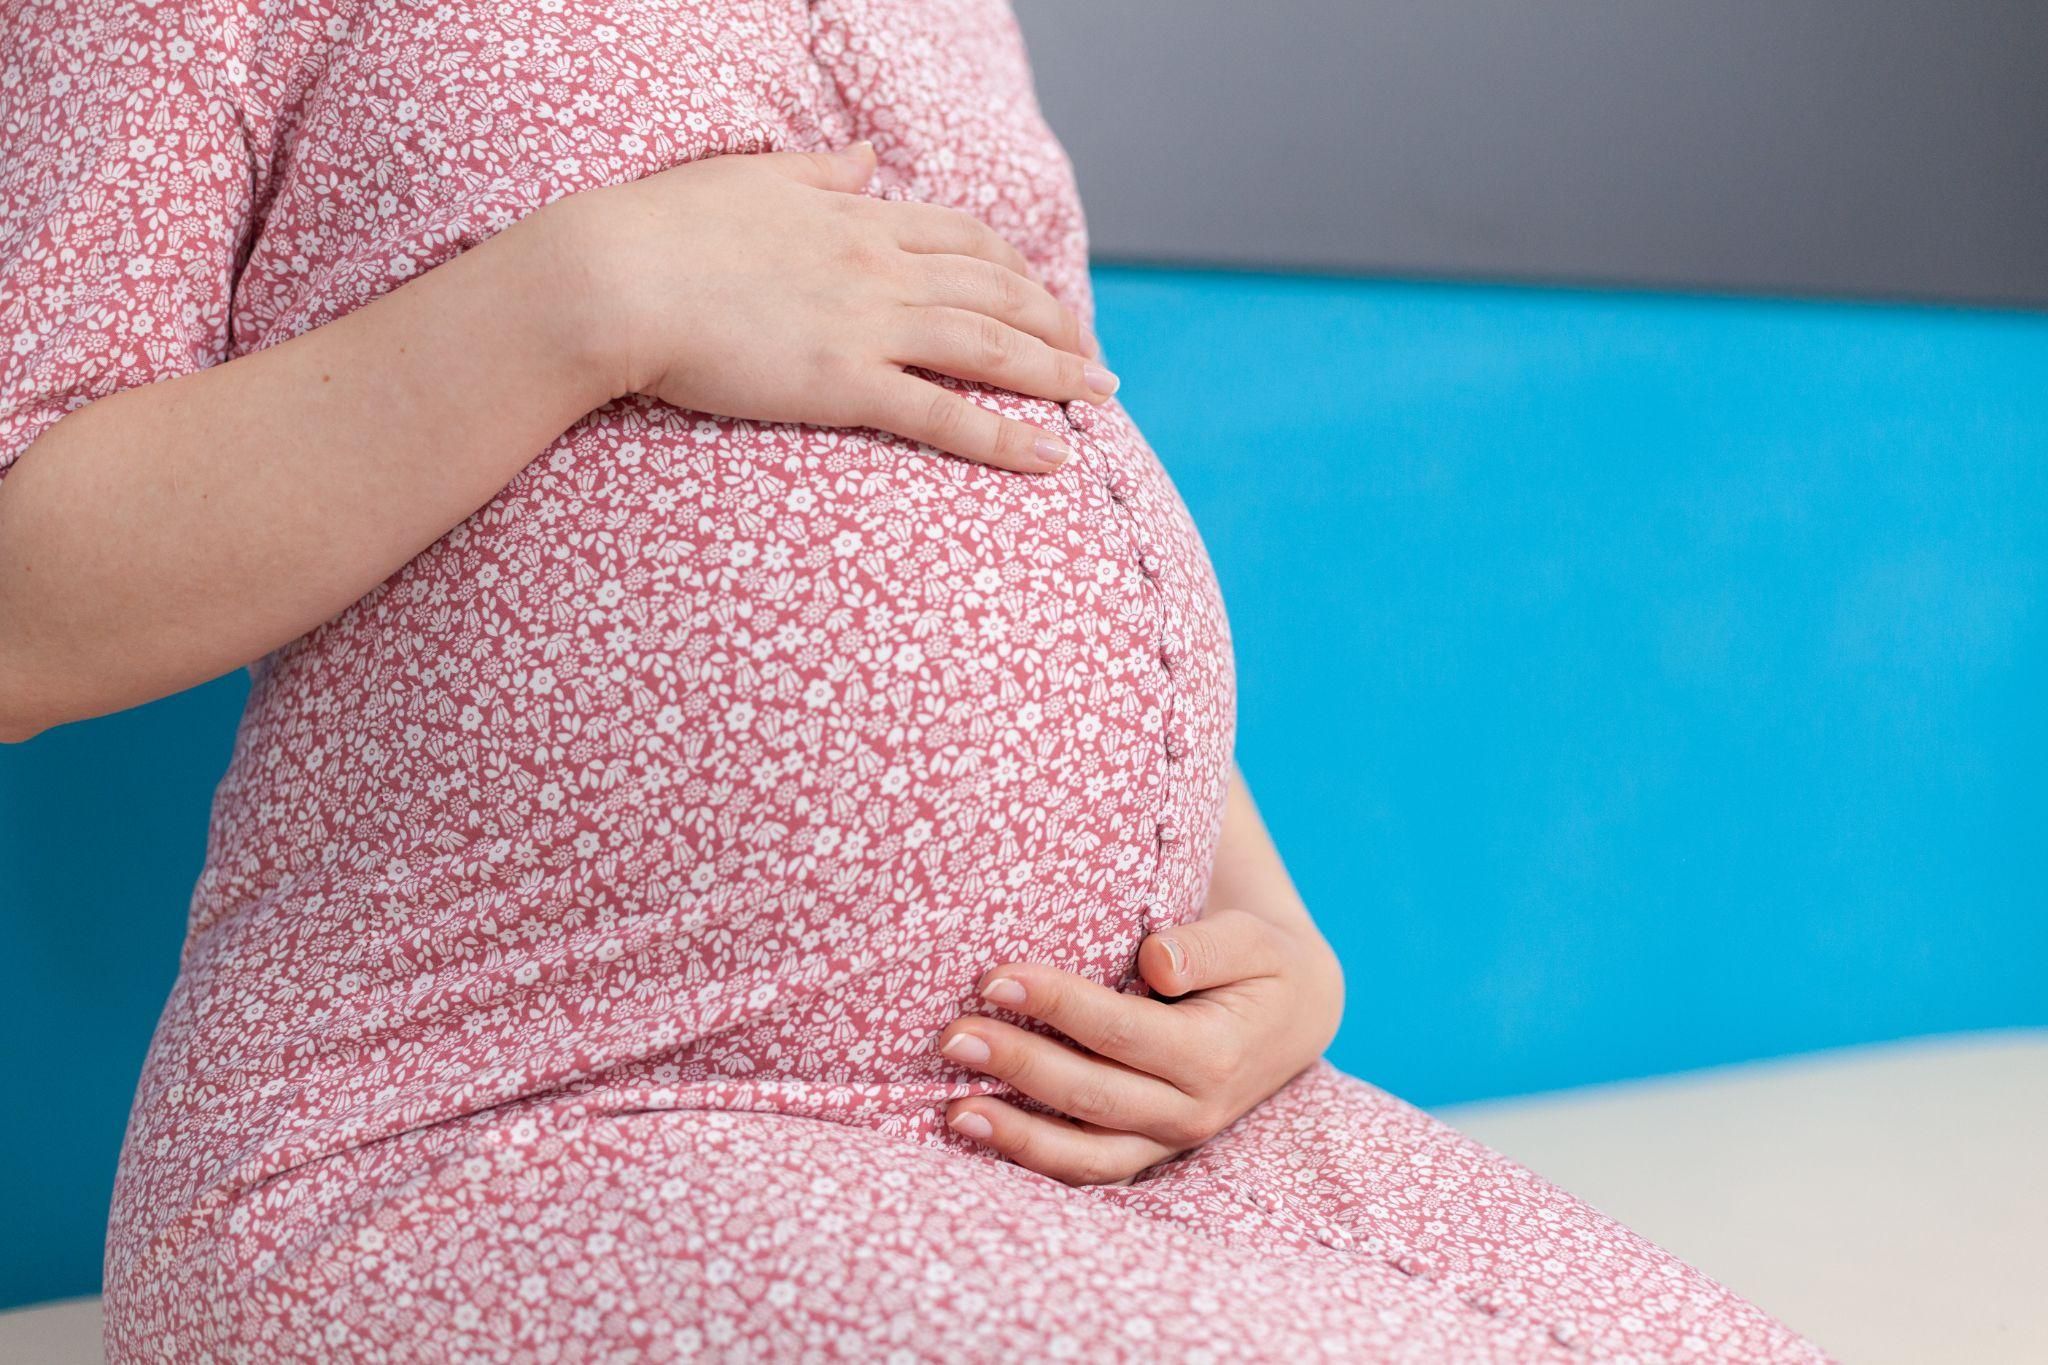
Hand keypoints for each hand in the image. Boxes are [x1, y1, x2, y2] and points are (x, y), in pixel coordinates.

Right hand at [542, 139, 1113, 473]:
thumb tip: (866, 155)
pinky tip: (1053, 457)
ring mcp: (869, 326)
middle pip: (998, 293)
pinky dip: (1008, 437)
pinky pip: (948, 415)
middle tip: (1095, 354)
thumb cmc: (665, 229)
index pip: (965, 239)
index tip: (1046, 291)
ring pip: (991, 348)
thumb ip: (820, 174)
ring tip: (1099, 397)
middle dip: (1057, 322)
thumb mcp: (753, 178)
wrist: (616, 278)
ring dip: (1055, 373)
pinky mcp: (847, 385)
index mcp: (858, 218)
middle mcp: (880, 268)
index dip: (1017, 267)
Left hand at [936, 907, 1344, 1184]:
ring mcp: (1168, 1141)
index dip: (1057, 1006)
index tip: (996, 978)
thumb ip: (1207, 946)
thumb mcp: (1254, 941)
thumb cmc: (1260, 966)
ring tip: (950, 1109)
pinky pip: (1086, 1170)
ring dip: (1015, 1135)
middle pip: (1092, 1095)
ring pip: (1086, 1155)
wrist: (1292, 1017)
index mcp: (1215, 1054)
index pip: (1122, 1032)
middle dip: (1018, 1066)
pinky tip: (978, 1137)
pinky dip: (1032, 1161)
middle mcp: (1192, 1110)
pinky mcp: (1147, 1150)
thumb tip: (1155, 961)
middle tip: (953, 1036)